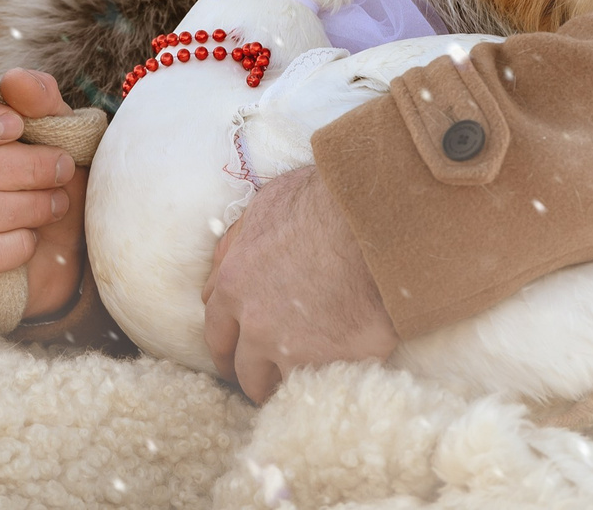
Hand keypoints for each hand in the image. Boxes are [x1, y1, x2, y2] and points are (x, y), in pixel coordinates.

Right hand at [0, 68, 86, 317]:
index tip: (18, 125)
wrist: (52, 253)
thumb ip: (38, 100)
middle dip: (22, 166)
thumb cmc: (42, 181)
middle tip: (62, 169)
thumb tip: (16, 80)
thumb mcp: (52, 134)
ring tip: (56, 204)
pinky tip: (30, 240)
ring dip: (24, 206)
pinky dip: (8, 247)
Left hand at [202, 167, 398, 402]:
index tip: (235, 359)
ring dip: (286, 388)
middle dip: (253, 375)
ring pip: (276, 388)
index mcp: (234, 284)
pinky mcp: (332, 364)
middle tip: (266, 380)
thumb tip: (221, 264)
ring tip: (300, 388)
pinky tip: (333, 383)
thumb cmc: (324, 203)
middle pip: (242, 370)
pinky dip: (325, 386)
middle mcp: (255, 323)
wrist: (376, 222)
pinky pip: (320, 388)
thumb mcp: (265, 208)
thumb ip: (237, 243)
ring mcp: (293, 349)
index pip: (216, 332)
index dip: (227, 349)